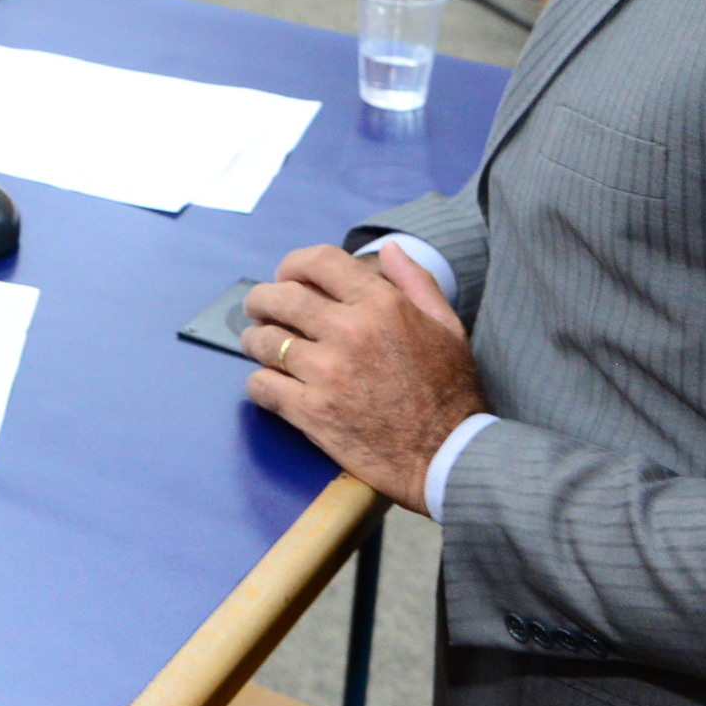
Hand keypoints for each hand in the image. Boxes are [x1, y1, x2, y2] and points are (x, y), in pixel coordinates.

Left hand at [241, 243, 484, 515]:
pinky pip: (262, 386)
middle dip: (261, 299)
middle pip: (281, 297)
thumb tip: (388, 249)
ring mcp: (327, 373)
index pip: (319, 262)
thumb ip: (416, 282)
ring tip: (259, 344)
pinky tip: (267, 384)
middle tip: (258, 309)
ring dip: (255, 340)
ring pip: (265, 341)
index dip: (294, 263)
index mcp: (382, 305)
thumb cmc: (450, 391)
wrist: (448, 456)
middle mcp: (350, 331)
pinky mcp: (312, 412)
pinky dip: (259, 383)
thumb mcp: (448, 326)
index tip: (286, 275)